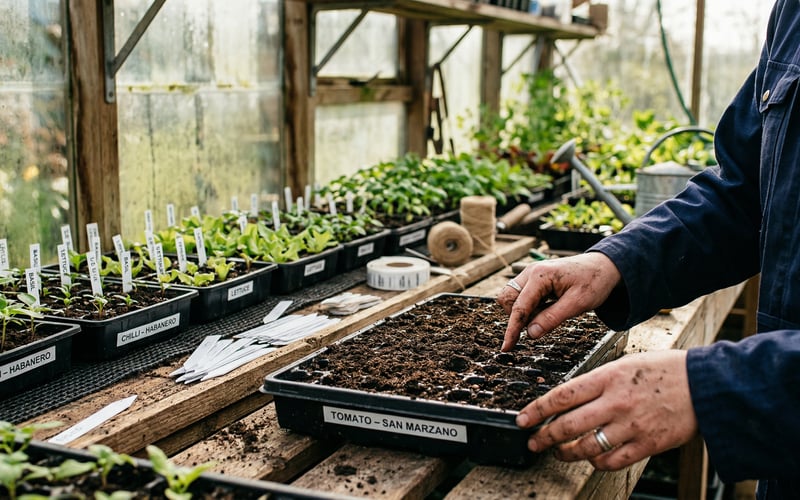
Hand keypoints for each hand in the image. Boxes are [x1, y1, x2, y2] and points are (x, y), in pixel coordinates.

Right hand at [497, 252, 621, 350]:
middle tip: (539, 324)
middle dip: (516, 316)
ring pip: (512, 297)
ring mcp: (531, 274)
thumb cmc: (594, 282)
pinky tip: (548, 309)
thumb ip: (552, 318)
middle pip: (507, 299)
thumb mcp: (577, 304)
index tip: (506, 347)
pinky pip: (522, 295)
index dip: (512, 330)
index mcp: (540, 276)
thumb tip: (530, 334)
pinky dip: (529, 307)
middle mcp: (531, 272)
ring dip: (523, 311)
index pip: (519, 307)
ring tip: (548, 314)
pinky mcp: (534, 278)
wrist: (604, 266)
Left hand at [516, 350, 697, 469]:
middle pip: (568, 425)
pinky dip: (596, 462)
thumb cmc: (665, 370)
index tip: (523, 419)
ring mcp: (630, 426)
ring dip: (566, 452)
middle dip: (544, 436)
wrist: (706, 385)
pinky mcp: (646, 444)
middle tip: (533, 441)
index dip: (537, 410)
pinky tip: (590, 458)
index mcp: (608, 377)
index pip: (562, 396)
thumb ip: (598, 380)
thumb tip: (570, 397)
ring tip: (557, 451)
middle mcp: (615, 402)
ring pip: (586, 447)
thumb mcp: (626, 364)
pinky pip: (612, 460)